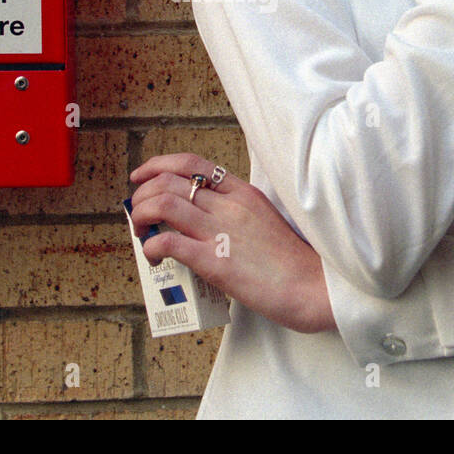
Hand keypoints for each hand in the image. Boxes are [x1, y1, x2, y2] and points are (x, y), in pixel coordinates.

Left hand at [128, 153, 335, 334]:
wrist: (315, 289)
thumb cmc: (294, 263)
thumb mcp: (265, 221)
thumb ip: (235, 214)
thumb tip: (200, 221)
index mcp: (243, 193)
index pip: (192, 164)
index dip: (157, 165)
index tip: (140, 176)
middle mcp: (229, 206)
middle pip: (169, 181)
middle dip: (142, 194)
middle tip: (138, 213)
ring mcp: (221, 232)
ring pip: (163, 204)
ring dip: (141, 216)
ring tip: (142, 233)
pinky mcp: (215, 262)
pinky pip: (168, 242)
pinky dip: (150, 247)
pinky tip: (155, 258)